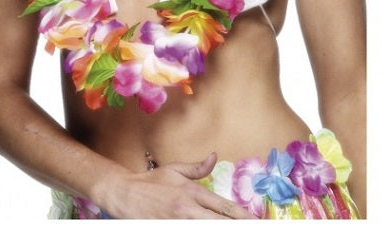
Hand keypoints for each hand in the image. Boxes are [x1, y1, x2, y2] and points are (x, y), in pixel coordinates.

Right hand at [103, 152, 256, 218]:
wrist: (124, 193)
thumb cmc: (150, 182)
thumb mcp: (175, 170)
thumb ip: (197, 168)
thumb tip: (215, 156)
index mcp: (192, 192)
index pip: (224, 207)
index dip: (243, 216)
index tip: (257, 220)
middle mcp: (188, 209)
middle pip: (220, 223)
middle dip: (237, 226)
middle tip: (255, 228)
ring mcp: (178, 222)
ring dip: (221, 230)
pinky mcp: (168, 229)